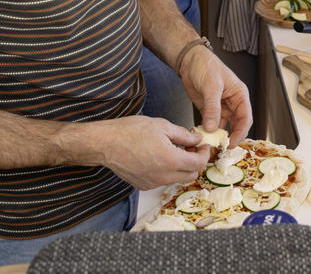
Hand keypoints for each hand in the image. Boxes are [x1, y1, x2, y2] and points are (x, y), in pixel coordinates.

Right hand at [96, 116, 210, 189]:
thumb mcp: (162, 126)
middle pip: (191, 175)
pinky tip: (159, 158)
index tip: (203, 146)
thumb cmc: (130, 132)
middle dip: (195, 162)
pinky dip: (167, 172)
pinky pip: (162, 181)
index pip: (198, 164)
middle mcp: (163, 176)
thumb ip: (183, 135)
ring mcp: (152, 183)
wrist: (105, 143)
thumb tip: (196, 140)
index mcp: (171, 160)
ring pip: (177, 179)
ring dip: (181, 167)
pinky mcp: (143, 185)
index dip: (204, 154)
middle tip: (190, 148)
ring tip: (174, 151)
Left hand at [179, 47, 252, 146]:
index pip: (245, 118)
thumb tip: (211, 128)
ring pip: (223, 126)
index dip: (240, 132)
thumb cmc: (206, 65)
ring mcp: (220, 107)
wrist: (189, 60)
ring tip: (211, 145)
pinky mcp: (208, 109)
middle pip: (236, 125)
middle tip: (221, 148)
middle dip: (230, 137)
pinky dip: (207, 131)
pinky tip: (202, 137)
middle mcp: (232, 103)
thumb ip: (212, 107)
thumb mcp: (211, 86)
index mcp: (239, 95)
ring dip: (218, 136)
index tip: (231, 143)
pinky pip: (211, 124)